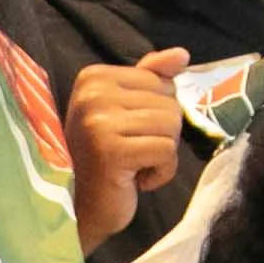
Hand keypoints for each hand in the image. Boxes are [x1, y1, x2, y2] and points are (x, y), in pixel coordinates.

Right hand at [67, 47, 192, 246]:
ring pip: (172, 125)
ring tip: (134, 165)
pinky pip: (166, 151)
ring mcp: (99, 121)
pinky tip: (137, 179)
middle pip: (169, 102)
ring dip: (163, 154)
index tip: (129, 134)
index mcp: (93, 77)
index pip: (161, 82)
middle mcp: (92, 93)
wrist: (81, 209)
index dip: (156, 113)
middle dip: (162, 134)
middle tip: (131, 153)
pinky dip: (162, 172)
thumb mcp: (127, 111)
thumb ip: (151, 79)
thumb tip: (182, 54)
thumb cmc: (105, 160)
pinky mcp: (111, 150)